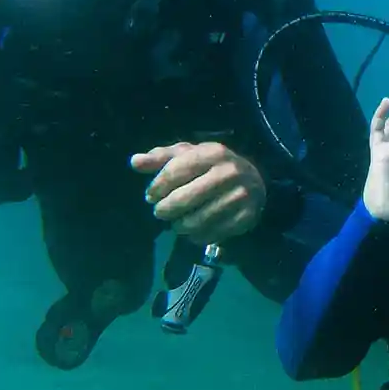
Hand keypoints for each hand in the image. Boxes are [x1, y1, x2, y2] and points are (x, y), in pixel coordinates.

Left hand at [130, 141, 267, 243]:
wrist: (254, 180)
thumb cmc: (211, 166)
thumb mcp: (187, 155)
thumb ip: (160, 158)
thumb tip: (134, 162)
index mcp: (213, 153)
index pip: (176, 170)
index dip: (158, 186)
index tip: (150, 197)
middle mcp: (229, 172)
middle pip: (186, 198)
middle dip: (166, 209)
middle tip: (160, 212)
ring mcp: (240, 196)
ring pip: (198, 220)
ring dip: (180, 226)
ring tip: (176, 223)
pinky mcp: (246, 217)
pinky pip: (213, 234)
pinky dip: (197, 236)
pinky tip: (192, 232)